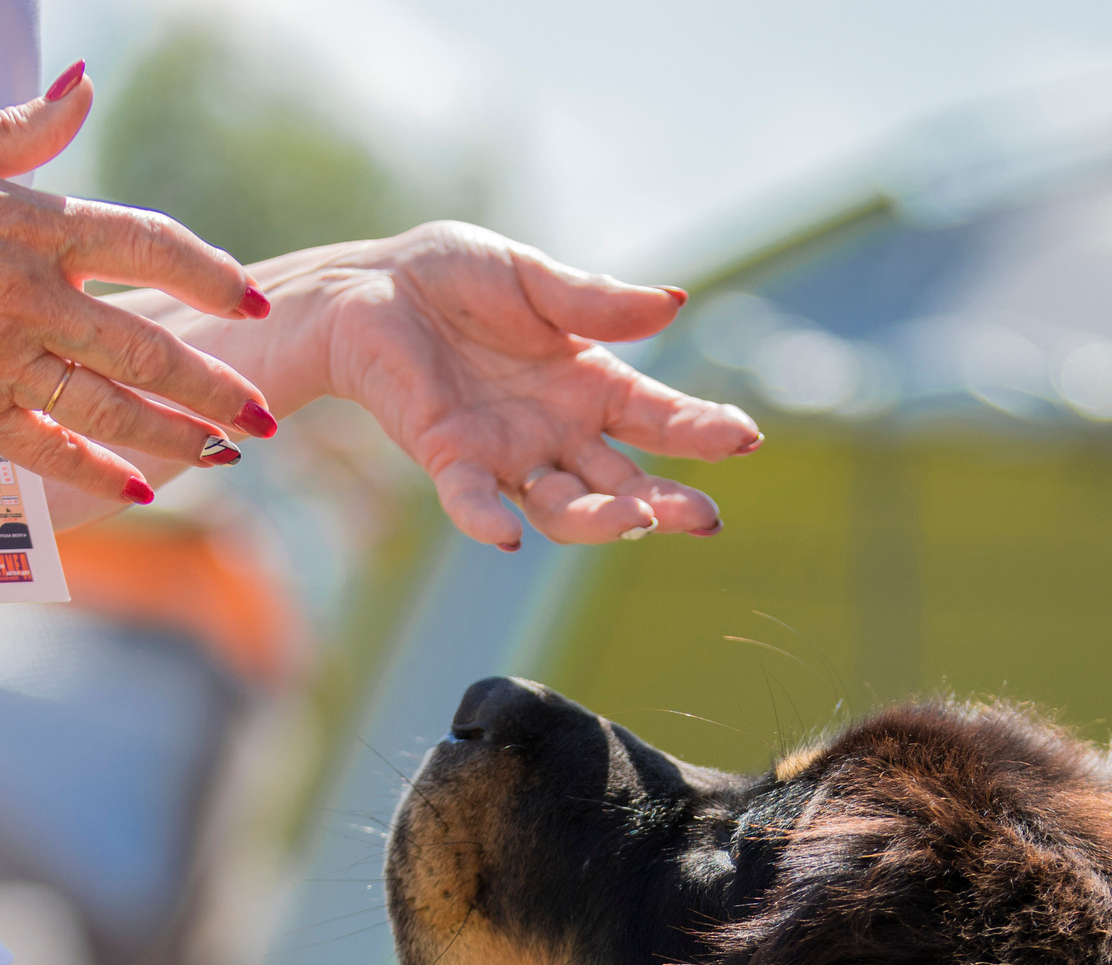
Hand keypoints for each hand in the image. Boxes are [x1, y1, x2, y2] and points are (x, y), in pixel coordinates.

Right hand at [0, 66, 270, 504]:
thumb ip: (27, 128)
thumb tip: (84, 89)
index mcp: (30, 227)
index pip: (146, 247)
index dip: (209, 274)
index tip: (253, 299)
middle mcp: (26, 299)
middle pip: (145, 348)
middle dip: (215, 385)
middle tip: (264, 410)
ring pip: (109, 407)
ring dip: (177, 434)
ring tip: (229, 449)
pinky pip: (46, 447)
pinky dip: (97, 471)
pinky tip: (144, 485)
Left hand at [193, 223, 761, 548]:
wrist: (368, 284)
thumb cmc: (453, 279)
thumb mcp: (532, 279)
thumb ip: (597, 302)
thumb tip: (675, 303)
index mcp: (589, 386)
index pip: (659, 418)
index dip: (701, 431)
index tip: (744, 438)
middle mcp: (557, 432)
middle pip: (622, 481)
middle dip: (664, 503)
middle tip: (702, 517)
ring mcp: (505, 452)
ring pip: (562, 504)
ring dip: (600, 518)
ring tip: (637, 519)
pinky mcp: (447, 456)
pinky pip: (470, 499)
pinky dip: (486, 519)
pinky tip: (506, 537)